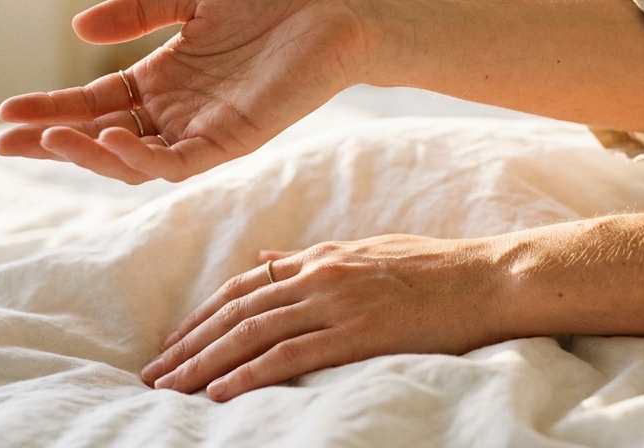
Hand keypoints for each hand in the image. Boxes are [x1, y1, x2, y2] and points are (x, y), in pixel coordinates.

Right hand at [0, 0, 374, 182]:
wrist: (334, 9)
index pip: (96, 104)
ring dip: (90, 153)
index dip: (51, 108)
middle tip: (5, 141)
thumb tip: (78, 30)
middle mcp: (178, 112)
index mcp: (164, 79)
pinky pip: (180, 163)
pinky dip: (143, 158)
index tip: (6, 112)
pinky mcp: (234, 140)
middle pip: (103, 138)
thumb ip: (138, 11)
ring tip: (50, 137)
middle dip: (53, 140)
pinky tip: (111, 141)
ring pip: (135, 161)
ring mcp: (204, 130)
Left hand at [140, 235, 508, 399]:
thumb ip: (314, 258)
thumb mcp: (370, 251)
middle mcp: (320, 275)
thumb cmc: (439, 269)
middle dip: (190, 342)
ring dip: (205, 361)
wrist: (489, 277)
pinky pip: (289, 355)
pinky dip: (249, 373)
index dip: (204, 313)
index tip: (175, 340)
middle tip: (154, 372)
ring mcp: (337, 302)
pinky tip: (220, 392)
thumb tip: (266, 259)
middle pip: (237, 311)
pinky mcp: (357, 332)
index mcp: (322, 257)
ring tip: (171, 387)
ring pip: (252, 332)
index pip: (246, 285)